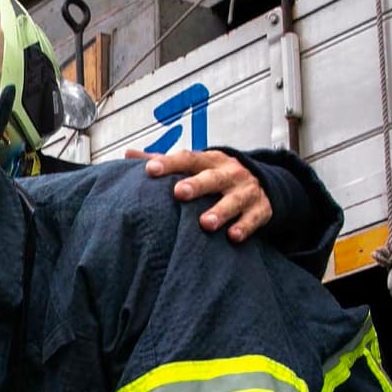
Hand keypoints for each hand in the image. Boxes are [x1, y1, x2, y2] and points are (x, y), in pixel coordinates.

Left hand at [131, 148, 270, 241]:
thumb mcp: (195, 165)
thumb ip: (164, 161)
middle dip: (197, 184)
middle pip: (212, 177)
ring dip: (220, 211)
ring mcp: (246, 191)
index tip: (150, 170)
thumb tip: (128, 155)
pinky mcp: (260, 209)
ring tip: (205, 223)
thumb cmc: (216, 174)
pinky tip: (232, 236)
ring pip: (234, 200)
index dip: (169, 163)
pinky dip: (244, 227)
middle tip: (179, 193)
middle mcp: (229, 173)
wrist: (263, 182)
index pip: (188, 159)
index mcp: (209, 161)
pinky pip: (253, 218)